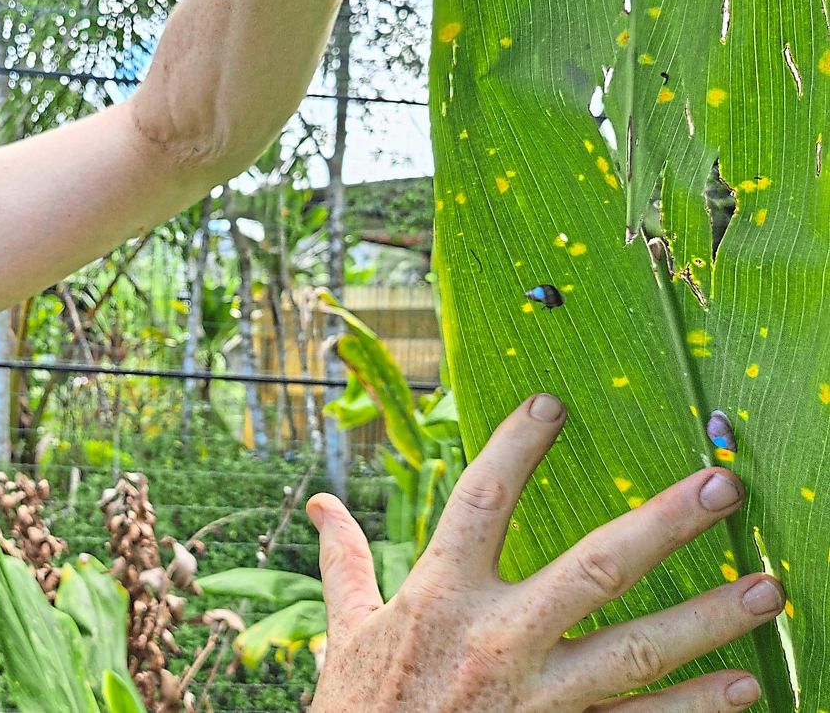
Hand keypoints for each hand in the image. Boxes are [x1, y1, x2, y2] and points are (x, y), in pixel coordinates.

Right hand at [307, 393, 783, 711]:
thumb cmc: (359, 711)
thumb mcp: (346, 633)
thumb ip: (345, 562)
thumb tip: (320, 504)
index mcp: (436, 598)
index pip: (479, 502)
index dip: (515, 448)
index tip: (553, 405)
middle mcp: (492, 641)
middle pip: (589, 569)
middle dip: (661, 527)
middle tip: (721, 488)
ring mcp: (533, 699)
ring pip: (632, 650)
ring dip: (706, 620)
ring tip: (768, 590)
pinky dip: (691, 710)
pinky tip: (744, 687)